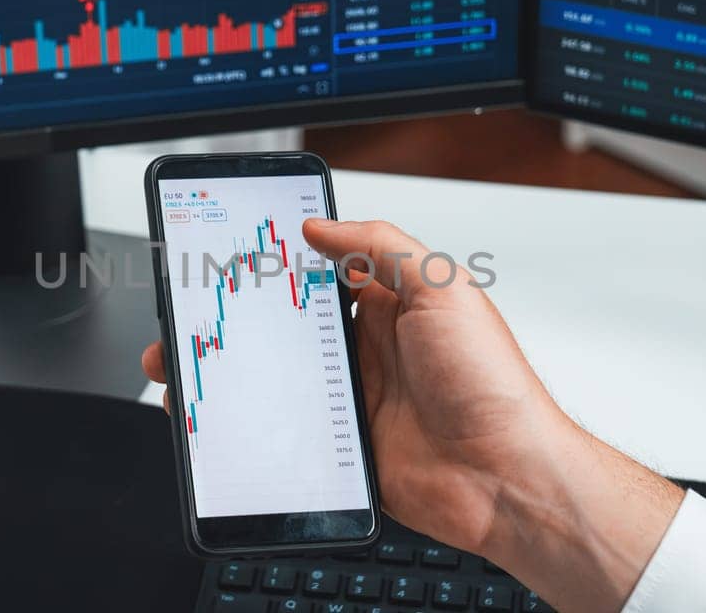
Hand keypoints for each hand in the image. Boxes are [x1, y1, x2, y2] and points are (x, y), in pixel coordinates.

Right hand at [143, 219, 684, 611]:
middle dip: (245, 319)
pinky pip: (292, 430)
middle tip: (200, 312)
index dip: (282, 264)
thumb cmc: (493, 386)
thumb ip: (384, 246)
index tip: (237, 255)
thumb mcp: (444, 291)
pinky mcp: (346, 448)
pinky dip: (261, 423)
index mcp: (394, 305)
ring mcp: (356, 400)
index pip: (325, 272)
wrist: (507, 480)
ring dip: (243, 372)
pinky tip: (235, 415)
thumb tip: (322, 224)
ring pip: (283, 378)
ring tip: (197, 363)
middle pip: (292, 326)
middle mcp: (372, 350)